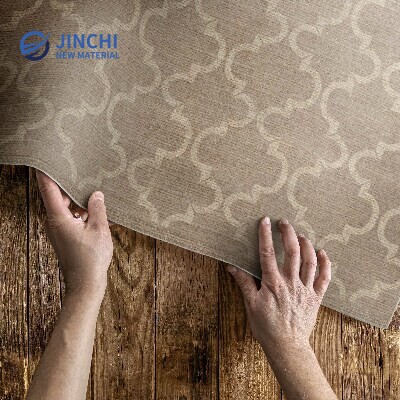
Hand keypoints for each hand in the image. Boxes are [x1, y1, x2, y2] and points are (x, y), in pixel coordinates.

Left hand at [36, 169, 112, 298]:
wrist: (86, 284)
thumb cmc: (91, 259)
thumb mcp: (99, 229)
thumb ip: (97, 208)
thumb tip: (96, 194)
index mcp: (58, 218)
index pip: (48, 188)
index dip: (45, 172)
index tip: (46, 158)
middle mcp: (54, 222)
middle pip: (59, 196)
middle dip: (71, 185)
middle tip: (83, 171)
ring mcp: (59, 230)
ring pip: (67, 207)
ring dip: (80, 201)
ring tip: (96, 193)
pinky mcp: (66, 236)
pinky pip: (72, 218)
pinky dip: (83, 213)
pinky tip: (99, 213)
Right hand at [227, 217, 330, 355]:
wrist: (287, 346)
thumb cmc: (267, 327)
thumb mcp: (250, 305)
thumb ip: (244, 283)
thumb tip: (232, 267)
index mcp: (273, 283)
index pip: (268, 253)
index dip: (265, 235)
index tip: (265, 221)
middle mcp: (291, 283)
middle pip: (292, 252)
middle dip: (288, 234)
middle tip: (284, 222)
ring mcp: (305, 290)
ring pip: (309, 261)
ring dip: (306, 245)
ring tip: (300, 235)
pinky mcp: (315, 297)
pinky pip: (324, 278)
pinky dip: (325, 264)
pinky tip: (322, 253)